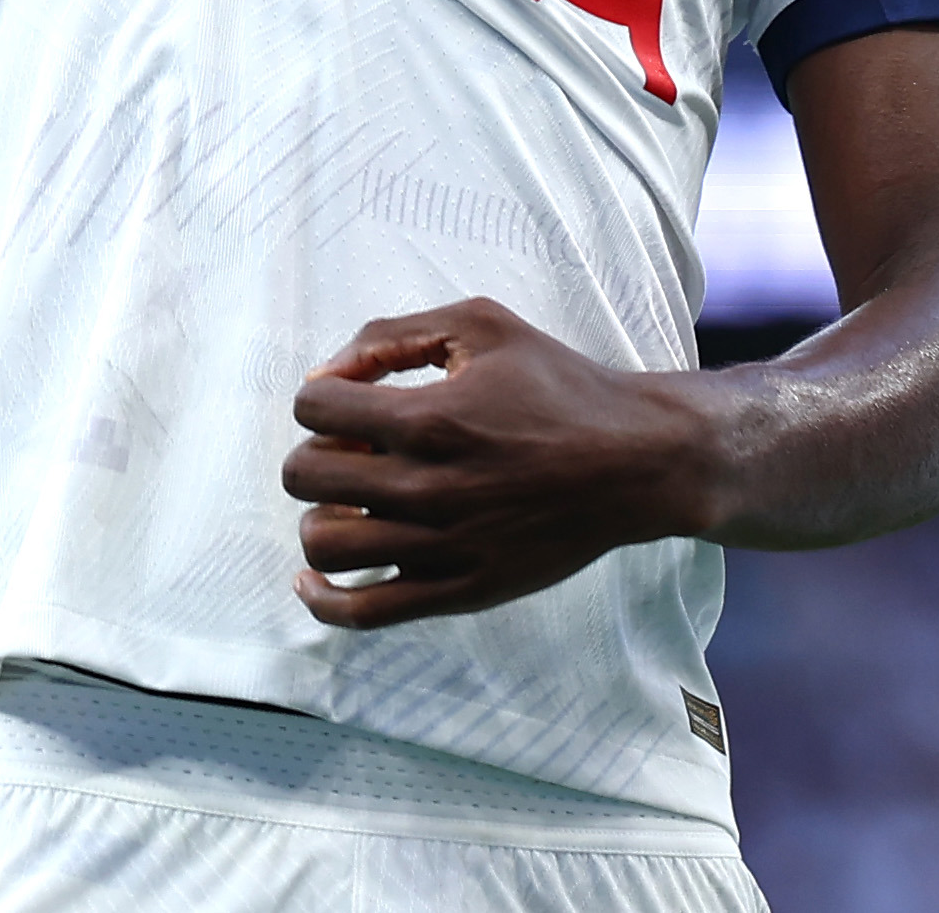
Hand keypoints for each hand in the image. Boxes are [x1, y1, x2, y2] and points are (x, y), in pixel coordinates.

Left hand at [281, 298, 715, 625]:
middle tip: (355, 452)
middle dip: (317, 454)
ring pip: (322, 544)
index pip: (313, 406)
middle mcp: (424, 487)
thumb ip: (395, 336)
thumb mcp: (485, 327)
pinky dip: (321, 599)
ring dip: (322, 516)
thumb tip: (326, 375)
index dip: (322, 397)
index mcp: (427, 418)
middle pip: (304, 476)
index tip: (352, 404)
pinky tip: (315, 580)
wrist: (634, 462)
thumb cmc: (561, 387)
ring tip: (352, 504)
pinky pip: (360, 612)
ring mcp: (438, 546)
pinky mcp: (457, 590)